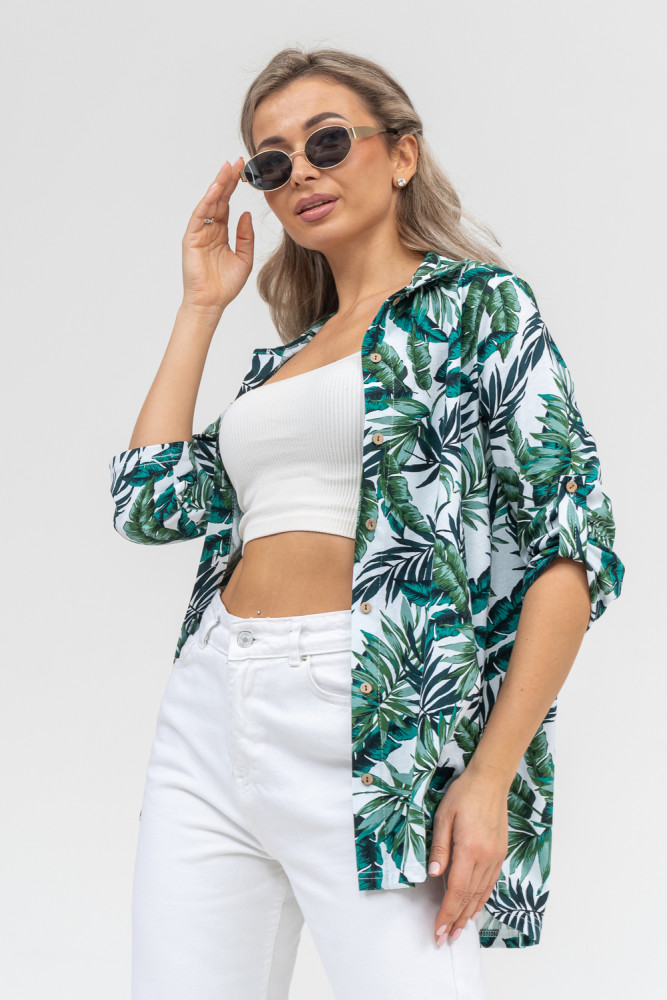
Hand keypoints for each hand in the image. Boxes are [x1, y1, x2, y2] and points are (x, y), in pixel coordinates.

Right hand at [181, 157, 253, 310]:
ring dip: (217, 185)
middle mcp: (209, 229)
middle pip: (218, 199)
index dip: (234, 187)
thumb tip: (246, 215)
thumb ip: (245, 236)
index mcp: (221, 232)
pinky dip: (207, 201)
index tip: (243, 170)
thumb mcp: (244, 258)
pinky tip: (216, 190)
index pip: (227, 204)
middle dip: (227, 179)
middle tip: (236, 161)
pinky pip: (199, 216)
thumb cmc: (226, 284)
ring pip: (209, 203)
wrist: (212, 302)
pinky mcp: (191, 238)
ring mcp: (199, 232)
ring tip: (226, 169)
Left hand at [427, 767, 508, 945]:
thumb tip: (433, 875)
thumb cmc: (463, 795)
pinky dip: (482, 899)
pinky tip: (475, 908)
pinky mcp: (500, 853)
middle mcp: (485, 858)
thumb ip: (439, 848)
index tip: (437, 930)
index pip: (456, 890)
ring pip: (481, 893)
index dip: (446, 913)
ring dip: (469, 914)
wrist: (490, 781)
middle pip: (469, 898)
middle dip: (456, 921)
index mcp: (469, 849)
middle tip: (445, 939)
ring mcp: (495, 857)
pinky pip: (490, 883)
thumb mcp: (443, 817)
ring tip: (458, 930)